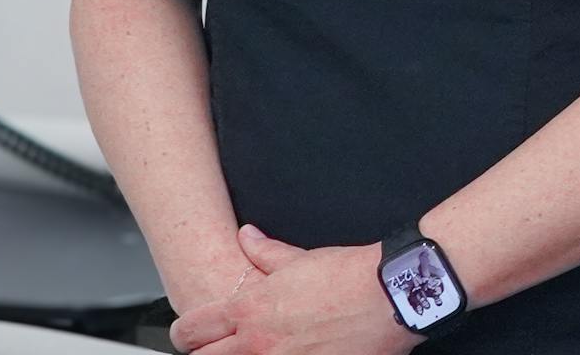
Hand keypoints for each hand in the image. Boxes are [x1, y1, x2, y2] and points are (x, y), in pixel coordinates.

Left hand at [168, 225, 419, 353]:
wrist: (392, 295)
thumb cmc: (351, 276)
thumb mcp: (302, 258)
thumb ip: (265, 252)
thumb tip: (248, 237)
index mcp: (249, 310)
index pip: (191, 331)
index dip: (187, 333)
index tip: (194, 334)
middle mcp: (258, 343)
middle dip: (207, 352)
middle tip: (222, 346)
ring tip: (262, 348)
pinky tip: (295, 353)